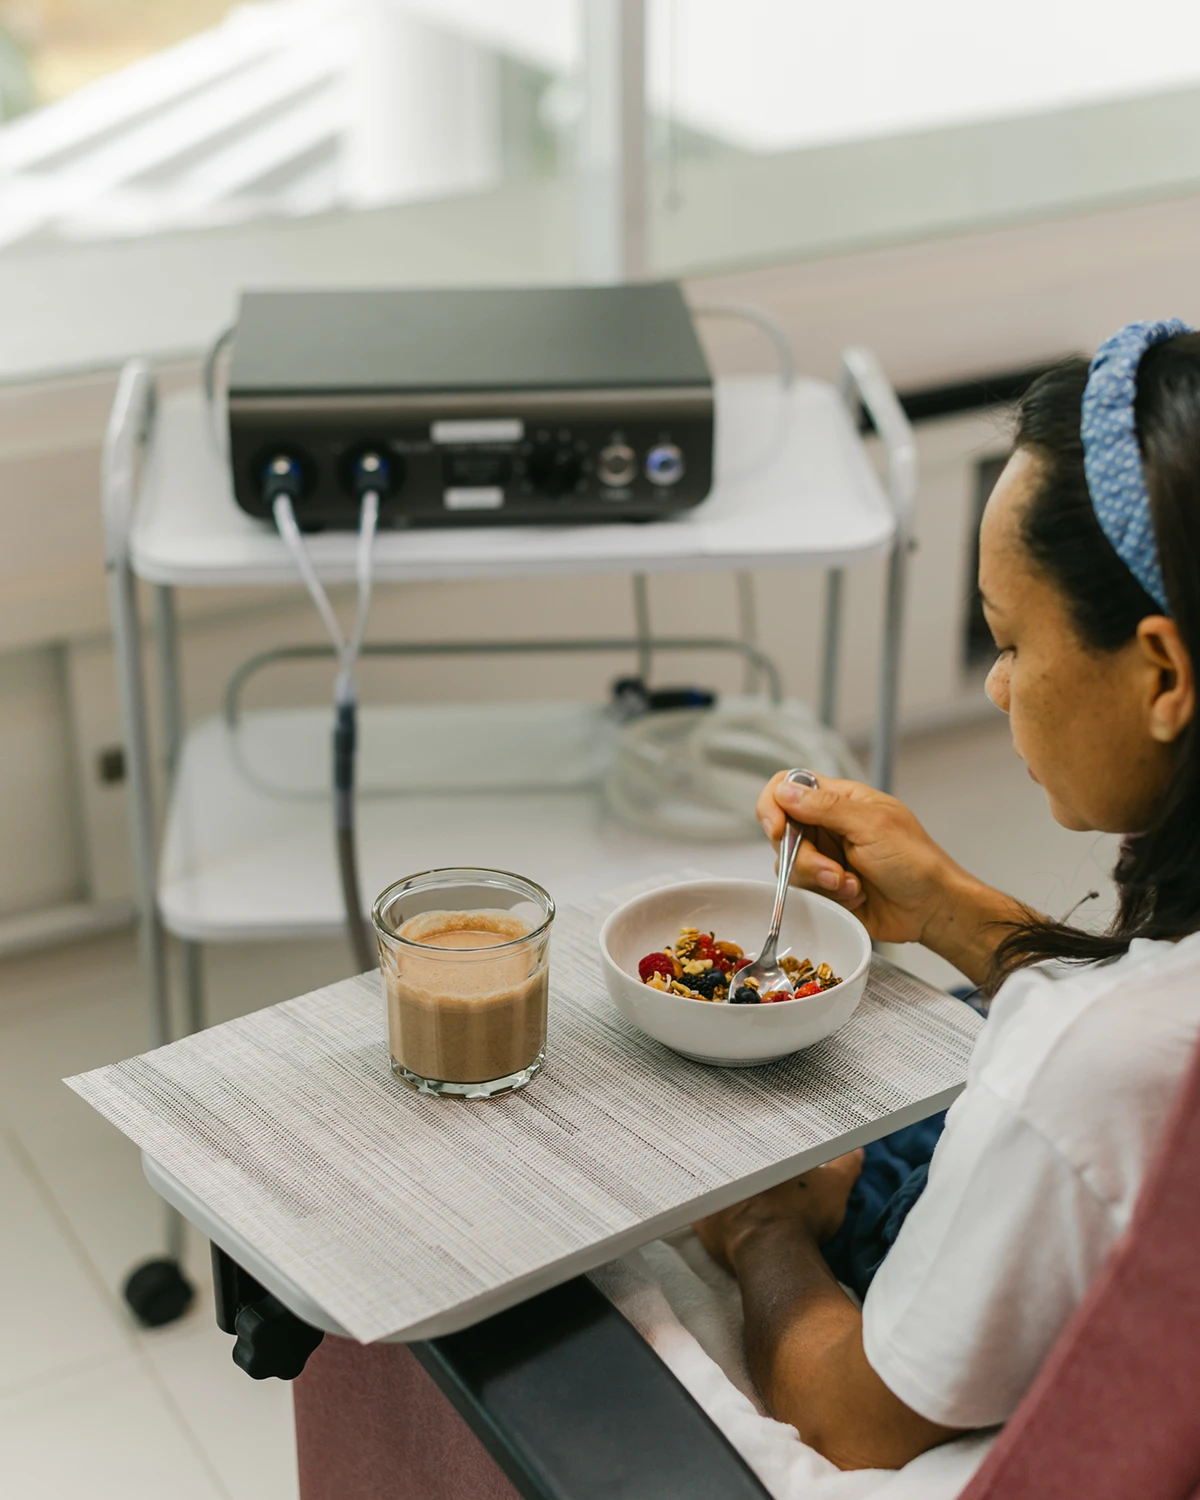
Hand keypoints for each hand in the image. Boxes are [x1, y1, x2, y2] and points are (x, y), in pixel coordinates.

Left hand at [695, 1149, 864, 1271]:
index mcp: (761, 1154)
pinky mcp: (700, 1220)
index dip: (764, 1146)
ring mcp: (712, 1194)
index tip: (770, 1155)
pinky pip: (700, 1212)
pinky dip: (707, 1213)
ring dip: (721, 1188)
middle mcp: (730, 1168)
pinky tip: (716, 1216)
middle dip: (740, 1164)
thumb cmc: (805, 1216)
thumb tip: (858, 1151)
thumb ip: (845, 1165)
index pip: (757, 1142)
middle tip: (756, 1178)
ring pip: (713, 1184)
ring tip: (735, 1196)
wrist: (775, 1254)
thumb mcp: (834, 1186)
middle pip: (732, 1160)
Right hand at [755, 772, 971, 948]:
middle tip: (833, 872)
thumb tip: (784, 790)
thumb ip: (825, 807)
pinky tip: (856, 896)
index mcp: (839, 799)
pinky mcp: (826, 886)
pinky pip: (805, 890)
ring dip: (820, 880)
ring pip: (790, 865)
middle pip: (783, 833)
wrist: (933, 908)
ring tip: (853, 886)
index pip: (787, 786)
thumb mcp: (871, 826)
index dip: (774, 806)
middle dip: (804, 858)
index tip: (777, 831)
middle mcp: (827, 825)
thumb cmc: (915, 861)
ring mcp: (826, 857)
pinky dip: (829, 896)